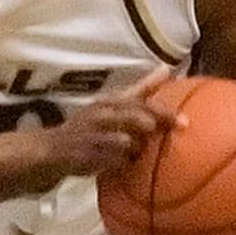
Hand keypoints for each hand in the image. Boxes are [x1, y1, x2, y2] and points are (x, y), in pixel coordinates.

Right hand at [33, 72, 182, 185]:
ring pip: (127, 142)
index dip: (162, 111)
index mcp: (109, 101)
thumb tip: (166, 69)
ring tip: (137, 152)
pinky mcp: (89, 156)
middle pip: (135, 117)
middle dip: (154, 124)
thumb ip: (139, 90)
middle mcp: (101, 115)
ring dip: (137, 149)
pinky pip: (116, 162)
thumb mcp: (111, 104)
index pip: (139, 102)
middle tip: (172, 132)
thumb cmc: (88, 127)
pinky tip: (123, 165)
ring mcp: (94, 136)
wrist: (51, 150)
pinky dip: (123, 164)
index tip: (185, 121)